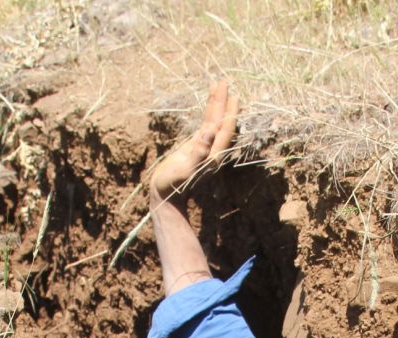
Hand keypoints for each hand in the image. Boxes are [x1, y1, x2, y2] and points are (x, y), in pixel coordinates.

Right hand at [149, 82, 238, 202]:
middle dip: (223, 102)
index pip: (224, 129)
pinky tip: (209, 105)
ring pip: (213, 121)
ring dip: (216, 105)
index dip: (229, 112)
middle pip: (220, 121)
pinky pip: (204, 125)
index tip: (232, 94)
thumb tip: (209, 133)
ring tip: (217, 87)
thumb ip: (199, 153)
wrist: (166, 194)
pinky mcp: (196, 146)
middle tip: (224, 82)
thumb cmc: (174, 184)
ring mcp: (205, 147)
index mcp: (214, 155)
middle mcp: (213, 150)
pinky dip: (207, 113)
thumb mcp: (186, 169)